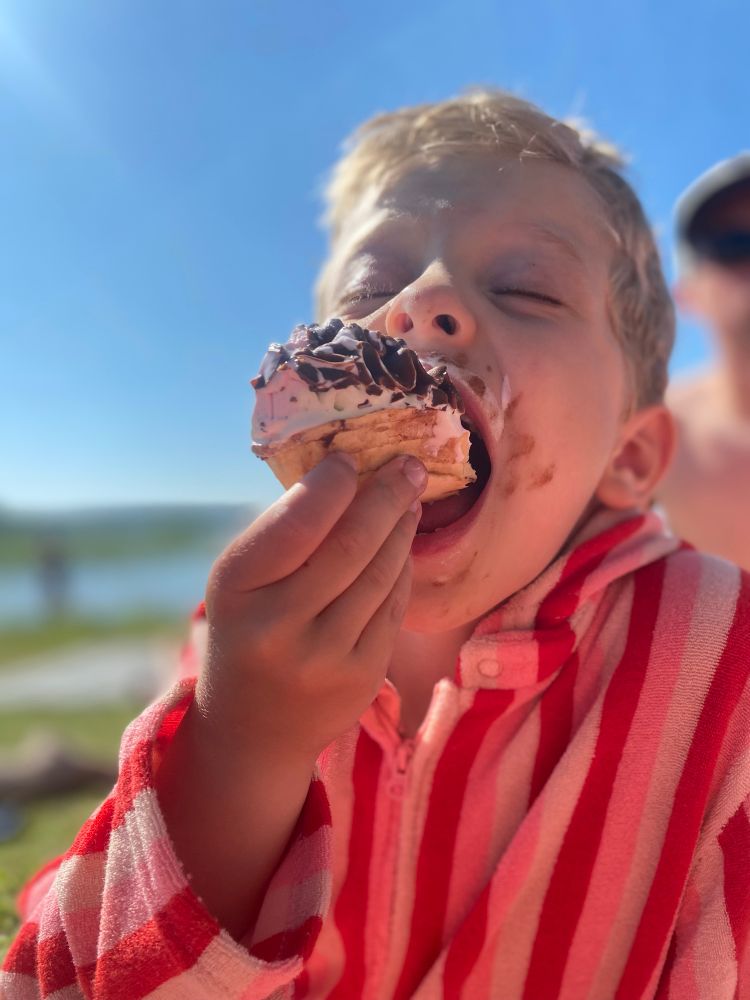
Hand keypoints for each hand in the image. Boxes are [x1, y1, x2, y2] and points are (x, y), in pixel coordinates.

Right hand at [200, 453, 426, 763]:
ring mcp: (325, 657)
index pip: (298, 523)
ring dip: (401, 528)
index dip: (333, 485)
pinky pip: (394, 606)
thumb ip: (285, 533)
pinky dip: (402, 568)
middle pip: (351, 545)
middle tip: (408, 465)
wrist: (255, 727)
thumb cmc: (249, 628)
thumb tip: (351, 472)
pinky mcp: (362, 676)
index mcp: (238, 590)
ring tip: (410, 498)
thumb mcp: (241, 582)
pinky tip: (402, 545)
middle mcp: (279, 626)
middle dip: (387, 497)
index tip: (351, 459)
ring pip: (381, 574)